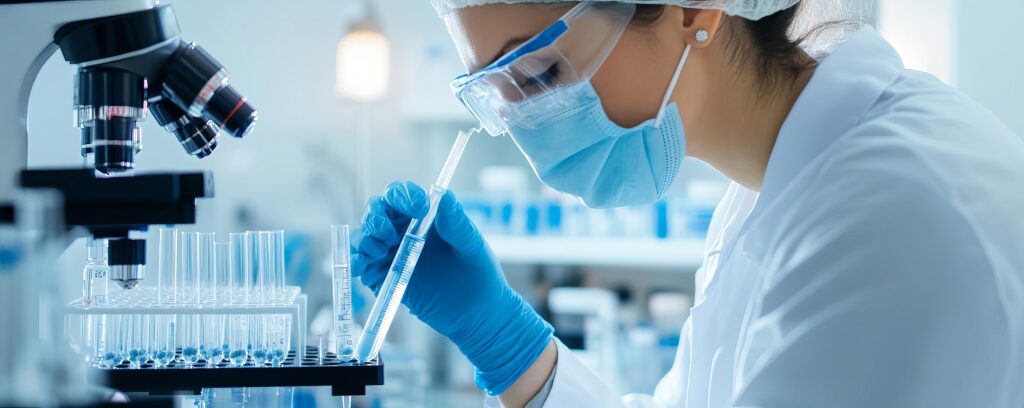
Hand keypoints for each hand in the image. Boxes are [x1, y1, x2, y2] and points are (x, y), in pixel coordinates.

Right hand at [352, 181, 552, 394]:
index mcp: (425, 217)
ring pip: (365, 236)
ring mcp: (392, 255)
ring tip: (381, 250)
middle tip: (390, 233)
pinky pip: (362, 266)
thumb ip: (456, 223)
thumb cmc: (480, 275)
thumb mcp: (471, 246)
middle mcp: (404, 231)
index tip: (419, 208)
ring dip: (366, 238)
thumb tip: (444, 195)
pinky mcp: (384, 278)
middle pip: (377, 211)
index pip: (402, 195)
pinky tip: (361, 265)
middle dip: (377, 217)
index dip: (404, 196)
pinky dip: (356, 261)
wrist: (478, 315)